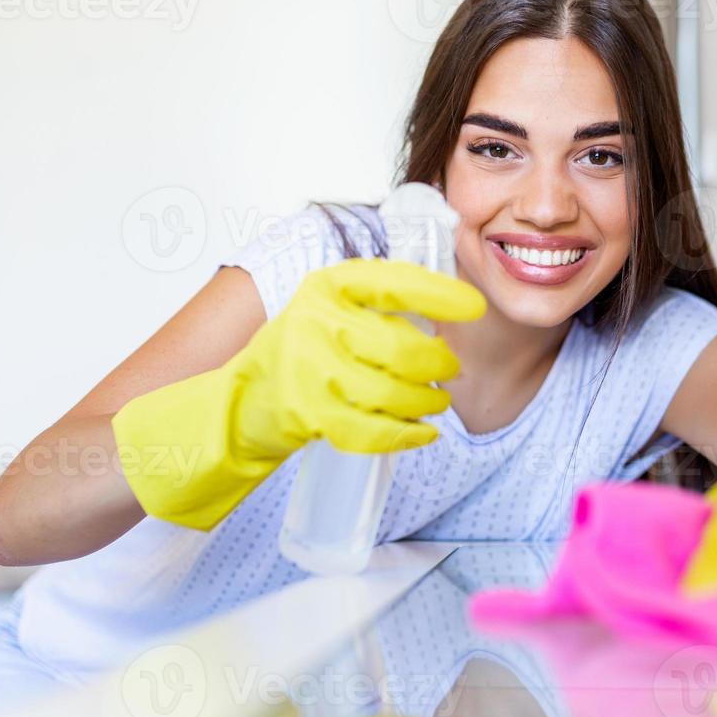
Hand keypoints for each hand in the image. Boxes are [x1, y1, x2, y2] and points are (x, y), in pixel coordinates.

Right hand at [112, 257, 485, 530]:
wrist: (242, 401)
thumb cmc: (303, 351)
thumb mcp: (331, 308)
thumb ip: (379, 303)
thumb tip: (453, 308)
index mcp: (327, 286)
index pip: (393, 282)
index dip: (439, 294)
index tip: (474, 306)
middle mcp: (314, 321)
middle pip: (399, 346)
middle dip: (438, 362)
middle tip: (450, 368)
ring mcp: (307, 370)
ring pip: (390, 391)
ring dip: (426, 401)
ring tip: (437, 401)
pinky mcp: (306, 414)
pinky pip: (372, 430)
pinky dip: (406, 434)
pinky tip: (423, 432)